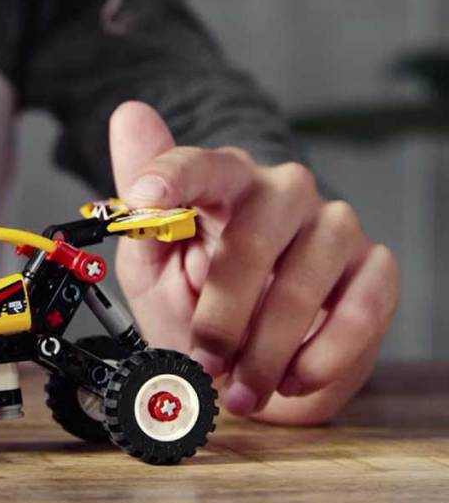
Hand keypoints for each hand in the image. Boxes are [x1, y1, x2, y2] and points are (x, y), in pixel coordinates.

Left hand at [108, 101, 398, 424]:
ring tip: (243, 385)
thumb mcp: (150, 266)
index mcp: (225, 185)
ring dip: (266, 348)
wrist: (246, 366)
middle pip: (251, 242)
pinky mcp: (374, 269)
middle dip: (221, 315)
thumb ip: (139, 208)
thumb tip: (128, 117)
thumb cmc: (196, 310)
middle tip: (204, 359)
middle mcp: (283, 194)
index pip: (200, 166)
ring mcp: (333, 227)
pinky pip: (358, 310)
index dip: (171, 179)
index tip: (144, 199)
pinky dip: (321, 355)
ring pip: (301, 284)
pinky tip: (293, 377)